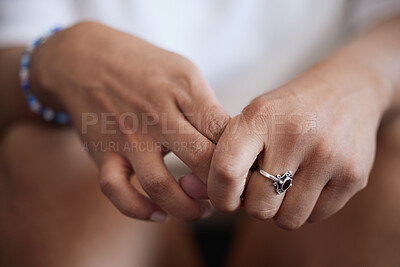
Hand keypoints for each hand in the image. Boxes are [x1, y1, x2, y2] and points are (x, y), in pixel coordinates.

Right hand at [30, 22, 228, 221]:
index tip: (242, 168)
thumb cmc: (145, 67)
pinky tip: (159, 213)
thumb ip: (207, 106)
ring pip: (160, 185)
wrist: (86, 59)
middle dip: (220, 185)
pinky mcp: (103, 152)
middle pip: (200, 159)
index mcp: (183, 91)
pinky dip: (140, 210)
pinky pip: (118, 191)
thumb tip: (230, 146)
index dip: (239, 156)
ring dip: (187, 208)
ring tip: (201, 210)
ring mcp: (127, 136)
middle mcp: (156, 115)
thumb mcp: (184, 72)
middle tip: (227, 193)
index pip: (223, 131)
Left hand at [207, 53, 390, 228]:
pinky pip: (315, 217)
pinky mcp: (353, 176)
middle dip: (254, 202)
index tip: (224, 196)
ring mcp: (328, 157)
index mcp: (261, 117)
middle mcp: (295, 136)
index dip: (219, 195)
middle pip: (258, 206)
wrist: (347, 90)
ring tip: (286, 183)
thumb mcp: (254, 116)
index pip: (227, 171)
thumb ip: (227, 153)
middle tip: (261, 184)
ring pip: (287, 219)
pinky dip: (306, 207)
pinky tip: (310, 181)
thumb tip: (200, 192)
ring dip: (280, 208)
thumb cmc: (288, 111)